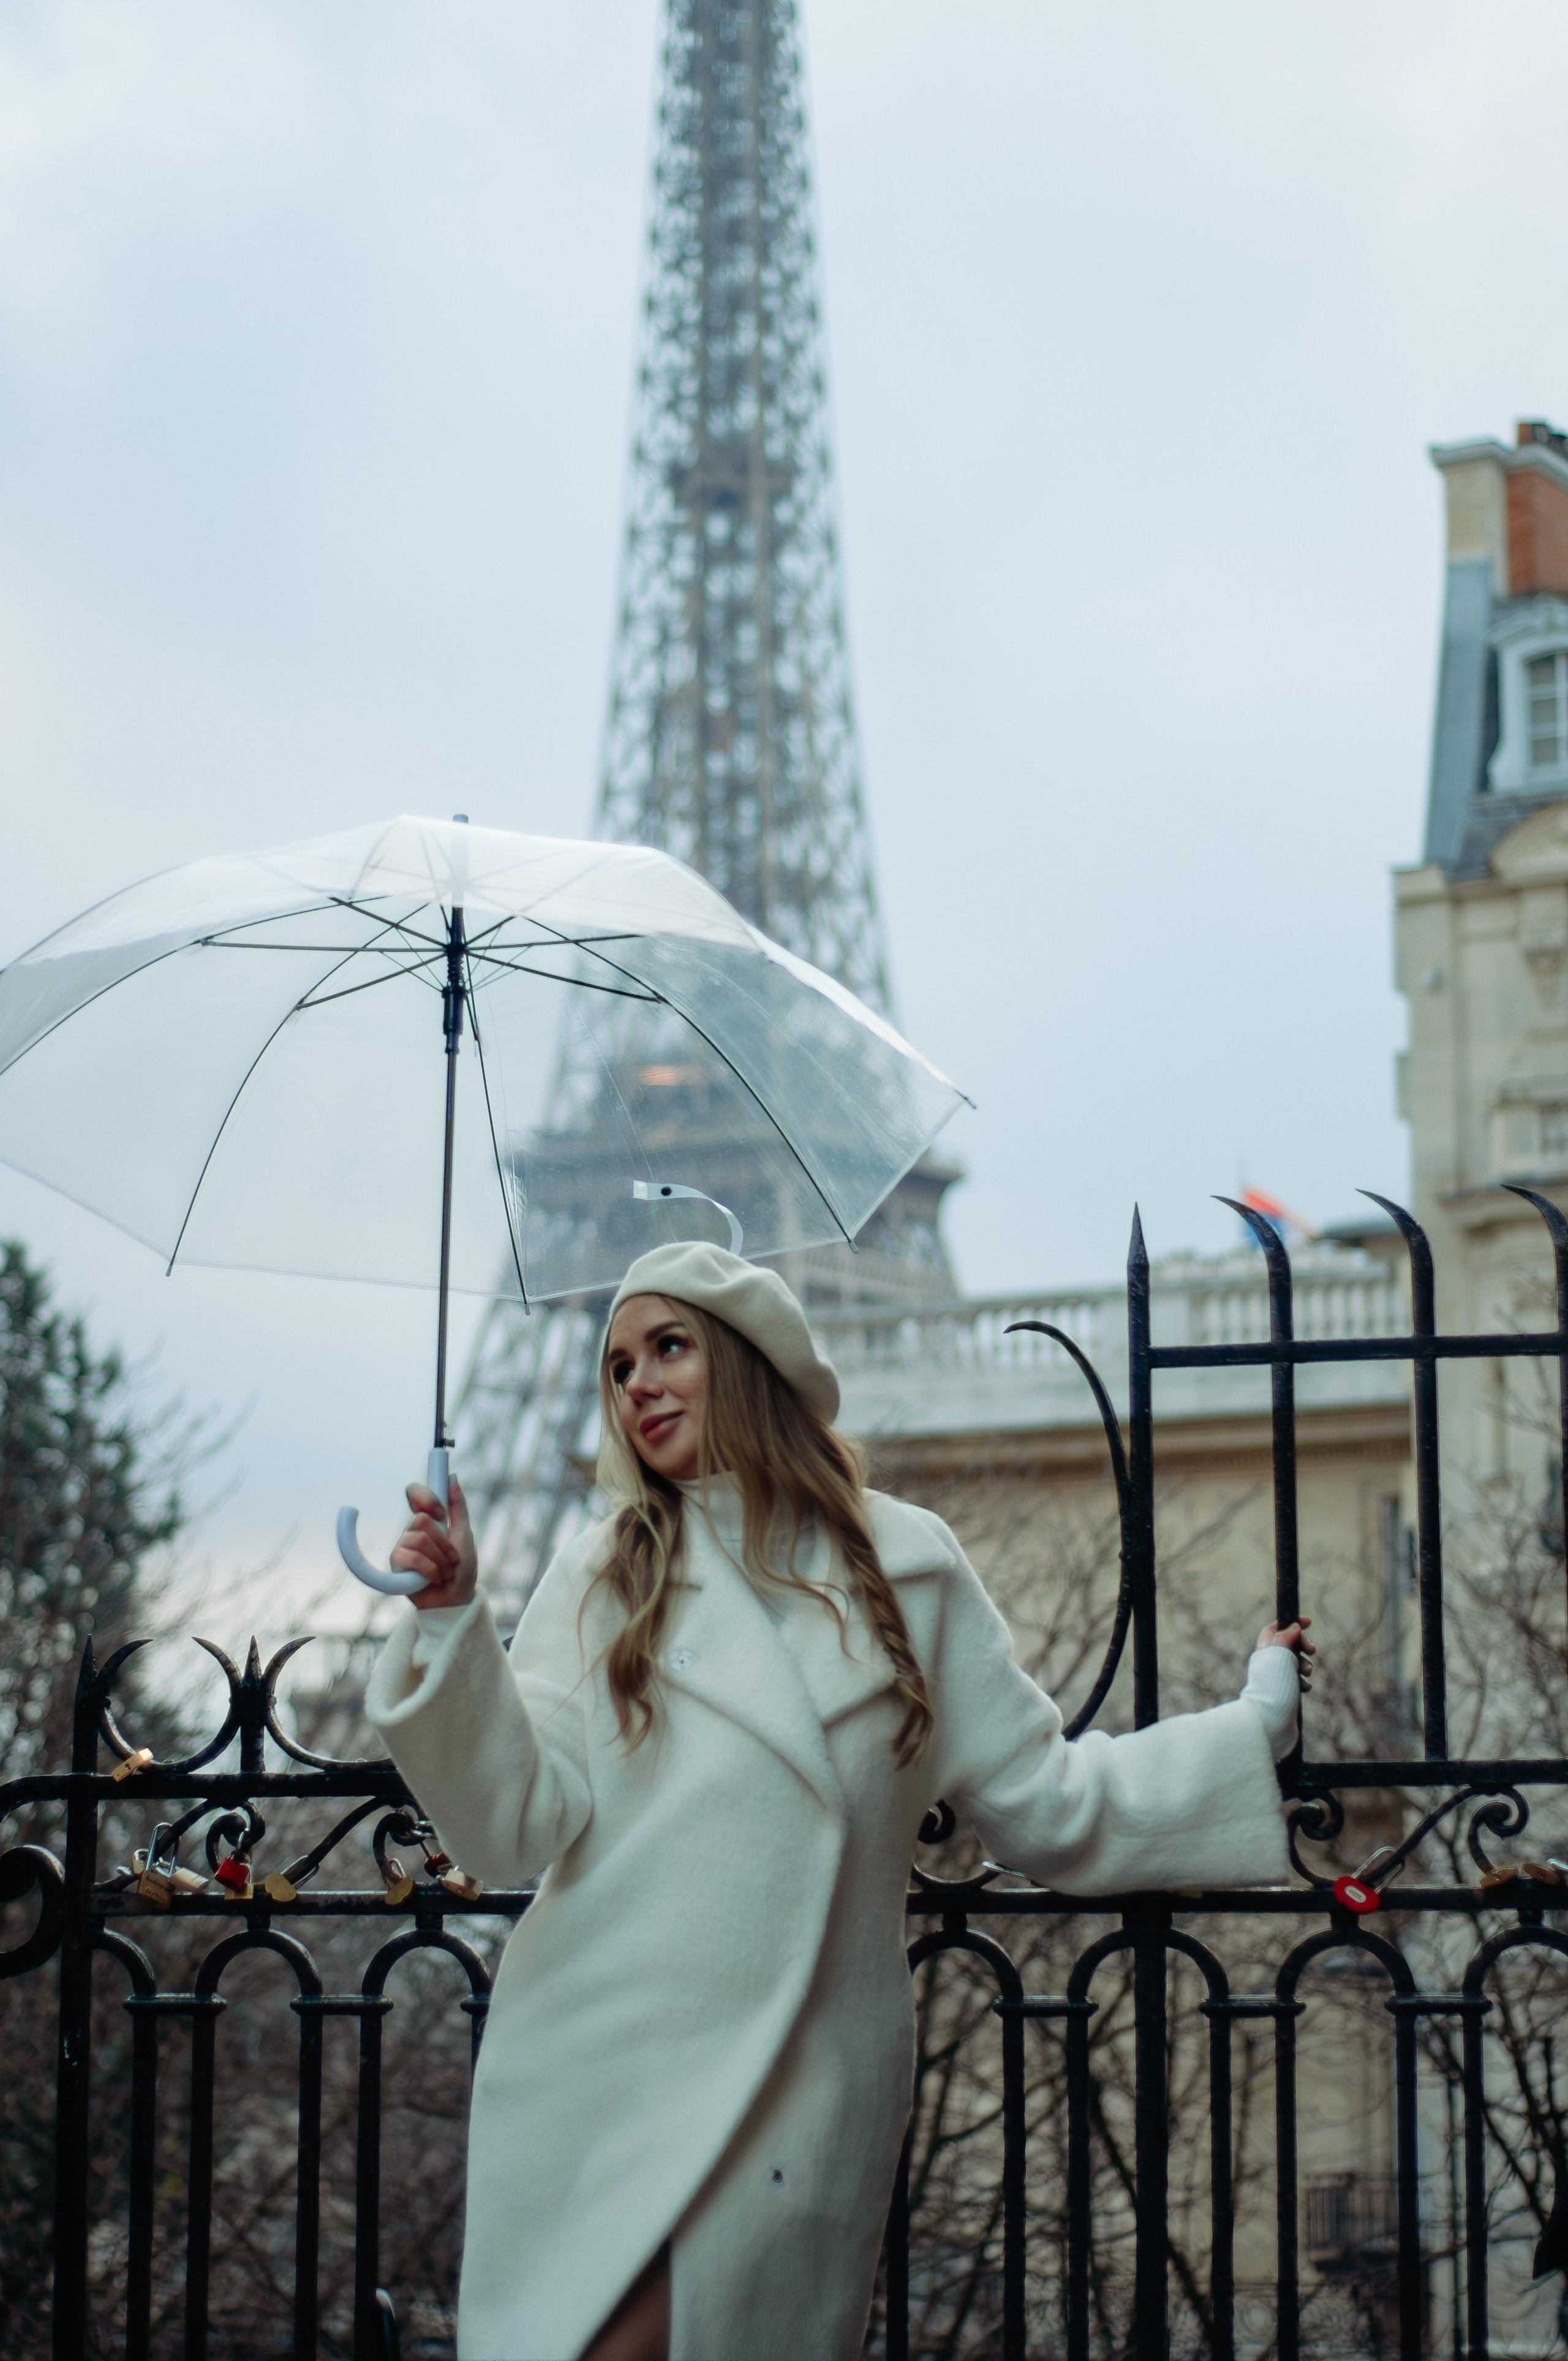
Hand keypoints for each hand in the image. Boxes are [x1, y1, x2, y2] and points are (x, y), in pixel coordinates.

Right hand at [390, 1475, 478, 1610]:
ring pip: (418, 1539)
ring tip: (445, 1572)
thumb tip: (452, 1477)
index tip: (440, 1512)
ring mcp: (403, 1547)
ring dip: (440, 1559)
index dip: (424, 1496)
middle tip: (453, 1558)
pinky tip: (434, 1578)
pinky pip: (410, 1557)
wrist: (456, 1600)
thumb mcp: (465, 1536)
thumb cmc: (463, 1570)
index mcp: (430, 1520)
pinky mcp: (397, 1565)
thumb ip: (459, 1508)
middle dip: (444, 1542)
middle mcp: (413, 1531)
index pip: (414, 1494)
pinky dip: (429, 1569)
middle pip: (421, 1520)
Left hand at [1257, 1615, 1314, 1686]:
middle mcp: (1270, 1661)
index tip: (1308, 1623)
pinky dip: (1304, 1682)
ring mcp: (1278, 1676)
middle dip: (1304, 1646)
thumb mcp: (1280, 1653)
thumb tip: (1294, 1626)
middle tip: (1312, 1650)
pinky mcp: (1286, 1690)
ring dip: (1305, 1665)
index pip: (1276, 1628)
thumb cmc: (1274, 1684)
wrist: (1271, 1717)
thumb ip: (1286, 1636)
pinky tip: (1303, 1687)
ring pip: (1297, 1663)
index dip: (1292, 1623)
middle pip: (1290, 1644)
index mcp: (1265, 1649)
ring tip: (1305, 1672)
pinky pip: (1299, 1680)